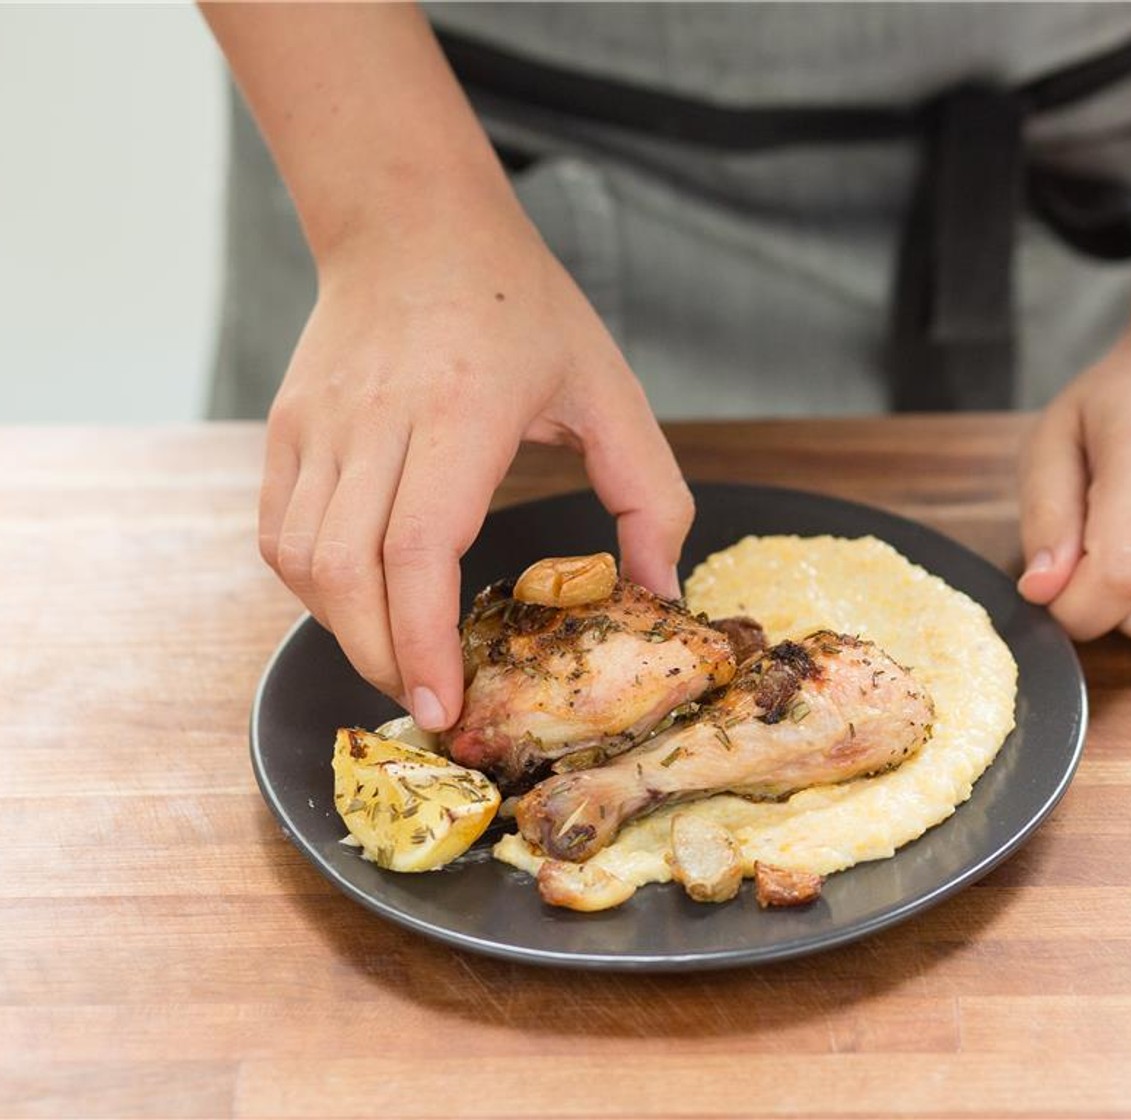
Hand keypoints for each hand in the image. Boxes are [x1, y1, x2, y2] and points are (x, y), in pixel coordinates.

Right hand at [259, 208, 692, 729]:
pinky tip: (360, 602)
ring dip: (346, 630)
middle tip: (431, 701)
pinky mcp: (287, 426)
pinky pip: (280, 531)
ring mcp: (318, 422)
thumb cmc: (518, 304)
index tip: (443, 703)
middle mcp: (376, 418)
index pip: (417, 549)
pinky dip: (313, 586)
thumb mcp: (608, 387)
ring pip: (303, 560)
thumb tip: (660, 589)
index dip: (422, 641)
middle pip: (347, 572)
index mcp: (460, 410)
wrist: (413, 221)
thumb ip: (650, 493)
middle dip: (383, 658)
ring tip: (400, 659)